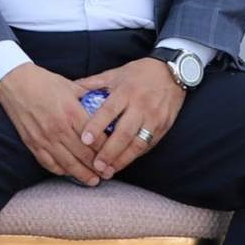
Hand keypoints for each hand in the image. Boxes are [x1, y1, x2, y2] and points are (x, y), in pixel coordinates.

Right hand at [0, 63, 104, 184]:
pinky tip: (70, 173)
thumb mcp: (71, 86)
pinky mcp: (32, 143)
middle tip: (108, 174)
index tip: (115, 157)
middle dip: (99, 167)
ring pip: (68, 164)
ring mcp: (44, 138)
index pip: (95, 138)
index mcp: (71, 112)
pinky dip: (61, 171)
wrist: (14, 82)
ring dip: (82, 175)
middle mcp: (58, 128)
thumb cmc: (43, 82)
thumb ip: (89, 97)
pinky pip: (49, 163)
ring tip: (93, 181)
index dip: (107, 151)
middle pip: (84, 155)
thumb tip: (106, 104)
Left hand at [74, 58, 185, 178]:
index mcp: (126, 91)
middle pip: (124, 133)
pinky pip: (148, 145)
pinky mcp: (164, 127)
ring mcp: (154, 118)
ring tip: (108, 171)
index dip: (96, 126)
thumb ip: (93, 83)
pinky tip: (123, 163)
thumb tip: (70, 88)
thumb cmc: (139, 73)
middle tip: (96, 165)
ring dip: (122, 159)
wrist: (173, 73)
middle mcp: (141, 106)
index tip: (84, 141)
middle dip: (109, 152)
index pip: (109, 111)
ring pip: (138, 143)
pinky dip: (135, 156)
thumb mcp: (115, 74)